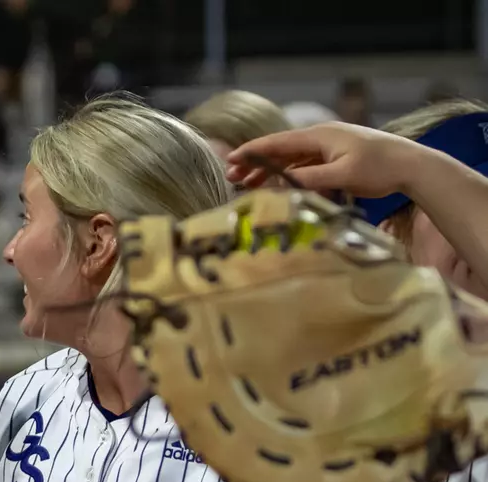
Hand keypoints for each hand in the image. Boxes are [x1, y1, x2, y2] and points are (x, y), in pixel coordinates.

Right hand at [226, 122, 428, 195]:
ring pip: (290, 158)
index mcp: (320, 135)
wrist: (412, 165)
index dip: (252, 151)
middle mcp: (321, 137)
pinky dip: (286, 174)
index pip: (278, 142)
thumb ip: (310, 179)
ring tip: (248, 183)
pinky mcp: (335, 158)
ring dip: (269, 170)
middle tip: (232, 177)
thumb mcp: (343, 175)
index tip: (230, 160)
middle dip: (255, 162)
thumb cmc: (380, 167)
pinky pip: (303, 165)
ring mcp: (328, 147)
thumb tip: (281, 185)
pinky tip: (276, 185)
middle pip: (280, 149)